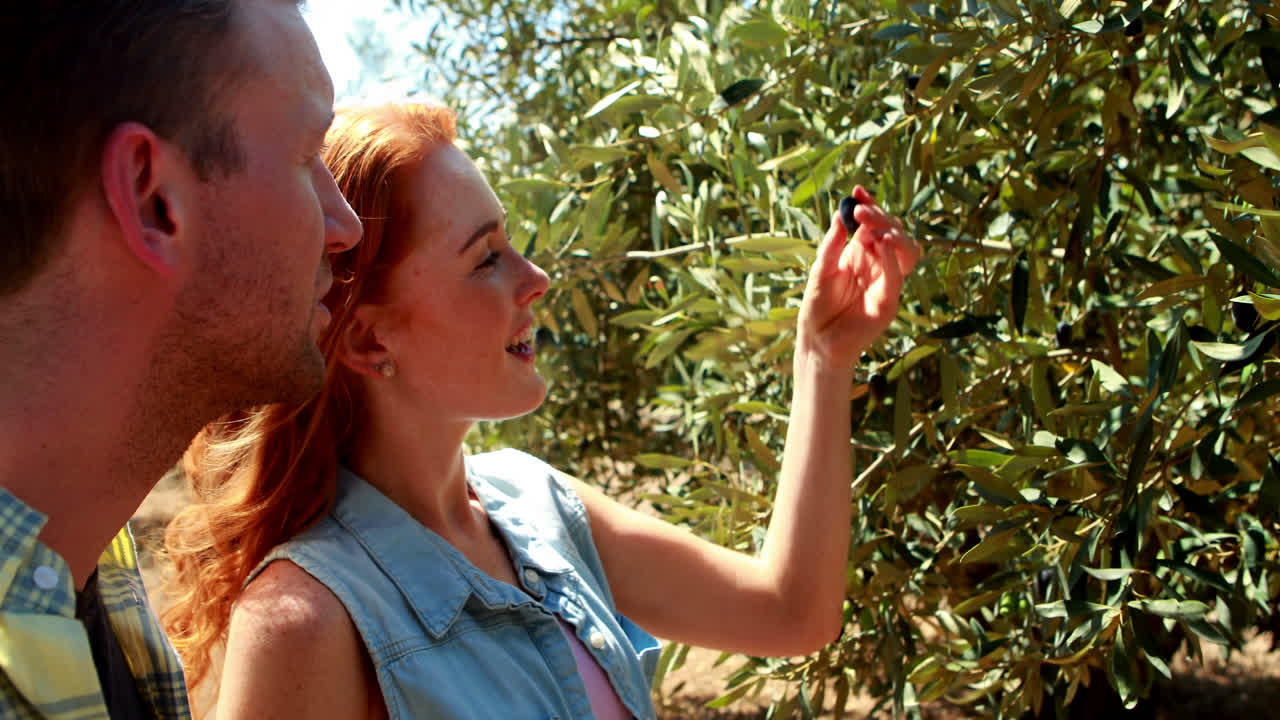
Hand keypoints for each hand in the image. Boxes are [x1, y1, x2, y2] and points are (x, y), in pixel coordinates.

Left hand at [796, 186, 919, 369]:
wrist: (817, 342)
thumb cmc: (817, 307)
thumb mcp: (820, 269)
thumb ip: (833, 244)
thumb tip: (843, 213)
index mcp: (860, 254)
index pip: (874, 224)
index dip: (869, 206)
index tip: (857, 191)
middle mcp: (877, 265)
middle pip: (893, 232)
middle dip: (879, 217)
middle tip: (860, 212)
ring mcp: (886, 282)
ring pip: (907, 251)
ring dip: (894, 234)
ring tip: (873, 228)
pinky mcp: (888, 302)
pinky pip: (897, 276)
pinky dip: (891, 258)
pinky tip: (881, 243)